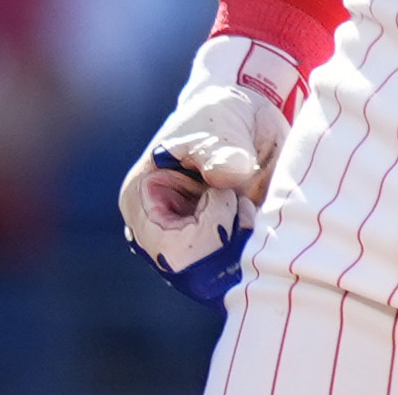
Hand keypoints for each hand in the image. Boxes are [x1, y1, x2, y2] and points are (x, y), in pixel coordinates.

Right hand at [118, 34, 302, 305]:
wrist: (246, 120)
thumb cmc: (222, 115)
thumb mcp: (221, 122)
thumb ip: (221, 149)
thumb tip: (228, 174)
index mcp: (142, 201)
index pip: (172, 250)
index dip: (209, 229)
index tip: (228, 194)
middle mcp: (157, 233)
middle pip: (194, 276)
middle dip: (229, 242)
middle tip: (244, 203)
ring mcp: (184, 246)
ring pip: (216, 282)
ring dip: (243, 248)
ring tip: (248, 206)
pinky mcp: (210, 254)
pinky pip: (233, 275)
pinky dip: (253, 251)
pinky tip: (255, 217)